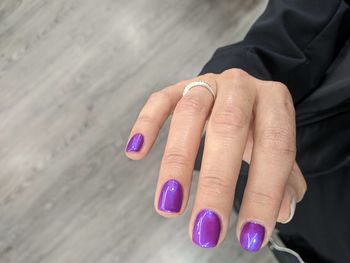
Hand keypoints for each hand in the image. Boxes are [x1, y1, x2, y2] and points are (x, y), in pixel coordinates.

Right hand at [125, 68, 306, 251]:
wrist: (238, 89)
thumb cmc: (257, 124)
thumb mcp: (275, 146)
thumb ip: (284, 176)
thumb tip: (284, 211)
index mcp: (274, 101)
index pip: (275, 146)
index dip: (264, 192)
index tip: (250, 235)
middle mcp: (240, 86)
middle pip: (229, 128)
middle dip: (216, 183)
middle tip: (205, 229)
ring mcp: (207, 83)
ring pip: (189, 115)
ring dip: (177, 163)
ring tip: (169, 206)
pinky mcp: (178, 86)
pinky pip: (159, 100)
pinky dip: (146, 124)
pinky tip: (136, 153)